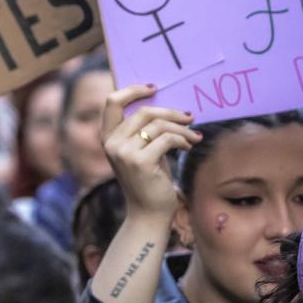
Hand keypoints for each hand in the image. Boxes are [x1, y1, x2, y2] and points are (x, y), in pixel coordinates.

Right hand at [101, 84, 198, 224]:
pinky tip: (189, 145)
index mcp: (107, 137)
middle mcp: (111, 143)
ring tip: (194, 136)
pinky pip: (167, 139)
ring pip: (158, 125)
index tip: (154, 88)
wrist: (149, 213)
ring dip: (182, 129)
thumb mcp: (143, 150)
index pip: (112, 102)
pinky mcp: (140, 162)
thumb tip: (167, 106)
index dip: (133, 90)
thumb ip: (144, 129)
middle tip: (190, 117)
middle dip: (171, 113)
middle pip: (144, 112)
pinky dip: (182, 139)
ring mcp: (123, 152)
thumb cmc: (150, 180)